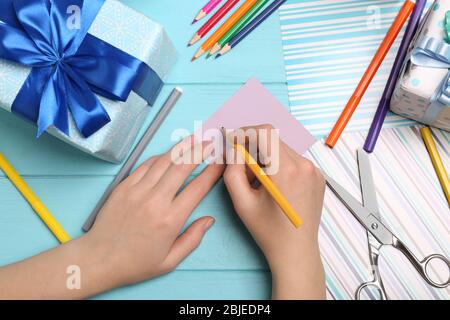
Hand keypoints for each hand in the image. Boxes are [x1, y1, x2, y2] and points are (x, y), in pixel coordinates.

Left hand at [84, 136, 223, 287]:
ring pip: (164, 161)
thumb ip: (193, 239)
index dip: (213, 172)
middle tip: (211, 141)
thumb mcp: (170, 261)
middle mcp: (155, 201)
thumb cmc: (135, 263)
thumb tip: (209, 219)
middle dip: (200, 150)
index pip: (198, 188)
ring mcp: (137, 191)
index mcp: (170, 220)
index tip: (221, 162)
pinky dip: (160, 157)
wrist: (98, 259)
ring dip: (181, 147)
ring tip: (194, 138)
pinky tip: (169, 153)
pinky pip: (145, 165)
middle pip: (182, 166)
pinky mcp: (124, 186)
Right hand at [223, 125, 325, 298]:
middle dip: (253, 148)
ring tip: (259, 183)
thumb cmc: (268, 230)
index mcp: (286, 170)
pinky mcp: (317, 177)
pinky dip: (280, 166)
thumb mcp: (241, 202)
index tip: (233, 141)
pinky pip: (294, 160)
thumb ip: (232, 170)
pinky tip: (274, 187)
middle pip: (273, 140)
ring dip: (266, 158)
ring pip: (282, 150)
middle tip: (242, 169)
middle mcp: (305, 165)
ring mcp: (314, 171)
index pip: (264, 132)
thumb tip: (233, 149)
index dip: (245, 132)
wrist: (296, 251)